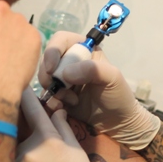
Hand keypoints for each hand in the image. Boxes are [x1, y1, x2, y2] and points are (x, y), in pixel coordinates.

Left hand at [14, 87, 111, 161]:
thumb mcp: (76, 149)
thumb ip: (63, 127)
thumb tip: (55, 110)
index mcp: (47, 139)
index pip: (31, 109)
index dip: (24, 95)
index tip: (16, 85)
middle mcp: (28, 151)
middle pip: (14, 131)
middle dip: (15, 130)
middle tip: (19, 136)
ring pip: (7, 153)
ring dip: (12, 154)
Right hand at [38, 31, 159, 149]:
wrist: (117, 122)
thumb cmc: (118, 95)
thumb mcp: (112, 77)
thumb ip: (92, 70)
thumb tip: (65, 74)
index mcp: (84, 50)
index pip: (61, 40)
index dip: (53, 51)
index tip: (52, 69)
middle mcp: (70, 62)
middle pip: (47, 59)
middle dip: (49, 75)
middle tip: (61, 89)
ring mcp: (62, 80)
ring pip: (44, 78)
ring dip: (53, 90)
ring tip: (71, 100)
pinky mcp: (58, 96)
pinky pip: (45, 95)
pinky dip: (51, 102)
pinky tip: (64, 108)